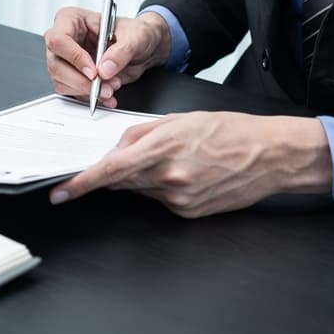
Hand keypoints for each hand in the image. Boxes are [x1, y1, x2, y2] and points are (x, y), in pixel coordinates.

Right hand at [44, 8, 171, 108]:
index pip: (59, 39)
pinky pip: (71, 91)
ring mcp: (66, 59)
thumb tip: (105, 69)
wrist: (144, 47)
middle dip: (80, 81)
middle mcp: (64, 39)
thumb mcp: (135, 37)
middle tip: (103, 86)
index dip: (74, 57)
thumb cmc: (135, 33)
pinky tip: (105, 95)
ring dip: (86, 91)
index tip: (93, 71)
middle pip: (55, 64)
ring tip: (109, 89)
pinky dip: (89, 97)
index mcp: (72, 20)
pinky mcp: (72, 75)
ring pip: (60, 81)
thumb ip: (121, 51)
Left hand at [49, 112, 332, 217]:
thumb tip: (114, 150)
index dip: (81, 184)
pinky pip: (161, 200)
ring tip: (179, 159)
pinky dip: (163, 187)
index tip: (61, 192)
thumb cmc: (230, 131)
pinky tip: (188, 174)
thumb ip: (140, 135)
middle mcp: (169, 179)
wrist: (272, 155)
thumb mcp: (180, 120)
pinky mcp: (189, 213)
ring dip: (145, 176)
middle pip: (123, 180)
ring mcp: (180, 199)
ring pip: (141, 190)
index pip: (110, 171)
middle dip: (119, 170)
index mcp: (163, 150)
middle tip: (142, 155)